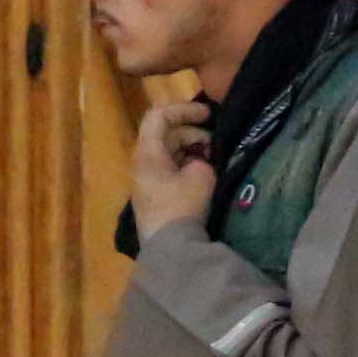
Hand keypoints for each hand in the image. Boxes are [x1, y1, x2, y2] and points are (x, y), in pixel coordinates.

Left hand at [129, 96, 214, 238]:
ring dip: (190, 149)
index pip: (159, 115)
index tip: (207, 113)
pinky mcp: (153, 194)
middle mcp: (142, 160)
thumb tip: (200, 163)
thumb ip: (203, 160)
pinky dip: (185, 164)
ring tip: (212, 159)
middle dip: (192, 132)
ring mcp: (145, 177)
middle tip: (216, 143)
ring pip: (168, 151)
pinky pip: (169, 168)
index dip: (184, 109)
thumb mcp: (202, 177)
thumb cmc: (182, 207)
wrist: (169, 247)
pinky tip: (202, 175)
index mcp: (148, 151)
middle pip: (164, 133)